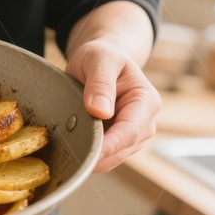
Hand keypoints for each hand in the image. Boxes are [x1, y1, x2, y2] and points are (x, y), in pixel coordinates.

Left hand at [65, 39, 160, 172]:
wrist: (100, 61)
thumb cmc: (101, 57)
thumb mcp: (98, 59)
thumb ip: (100, 83)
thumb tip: (101, 111)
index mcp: (145, 100)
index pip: (130, 131)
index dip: (109, 146)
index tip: (89, 155)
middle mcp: (144, 121)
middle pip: (122, 149)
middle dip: (97, 154)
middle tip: (69, 156)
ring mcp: (132, 134)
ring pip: (113, 158)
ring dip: (92, 156)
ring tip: (69, 148)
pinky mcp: (118, 141)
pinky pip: (105, 157)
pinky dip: (89, 155)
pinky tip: (73, 149)